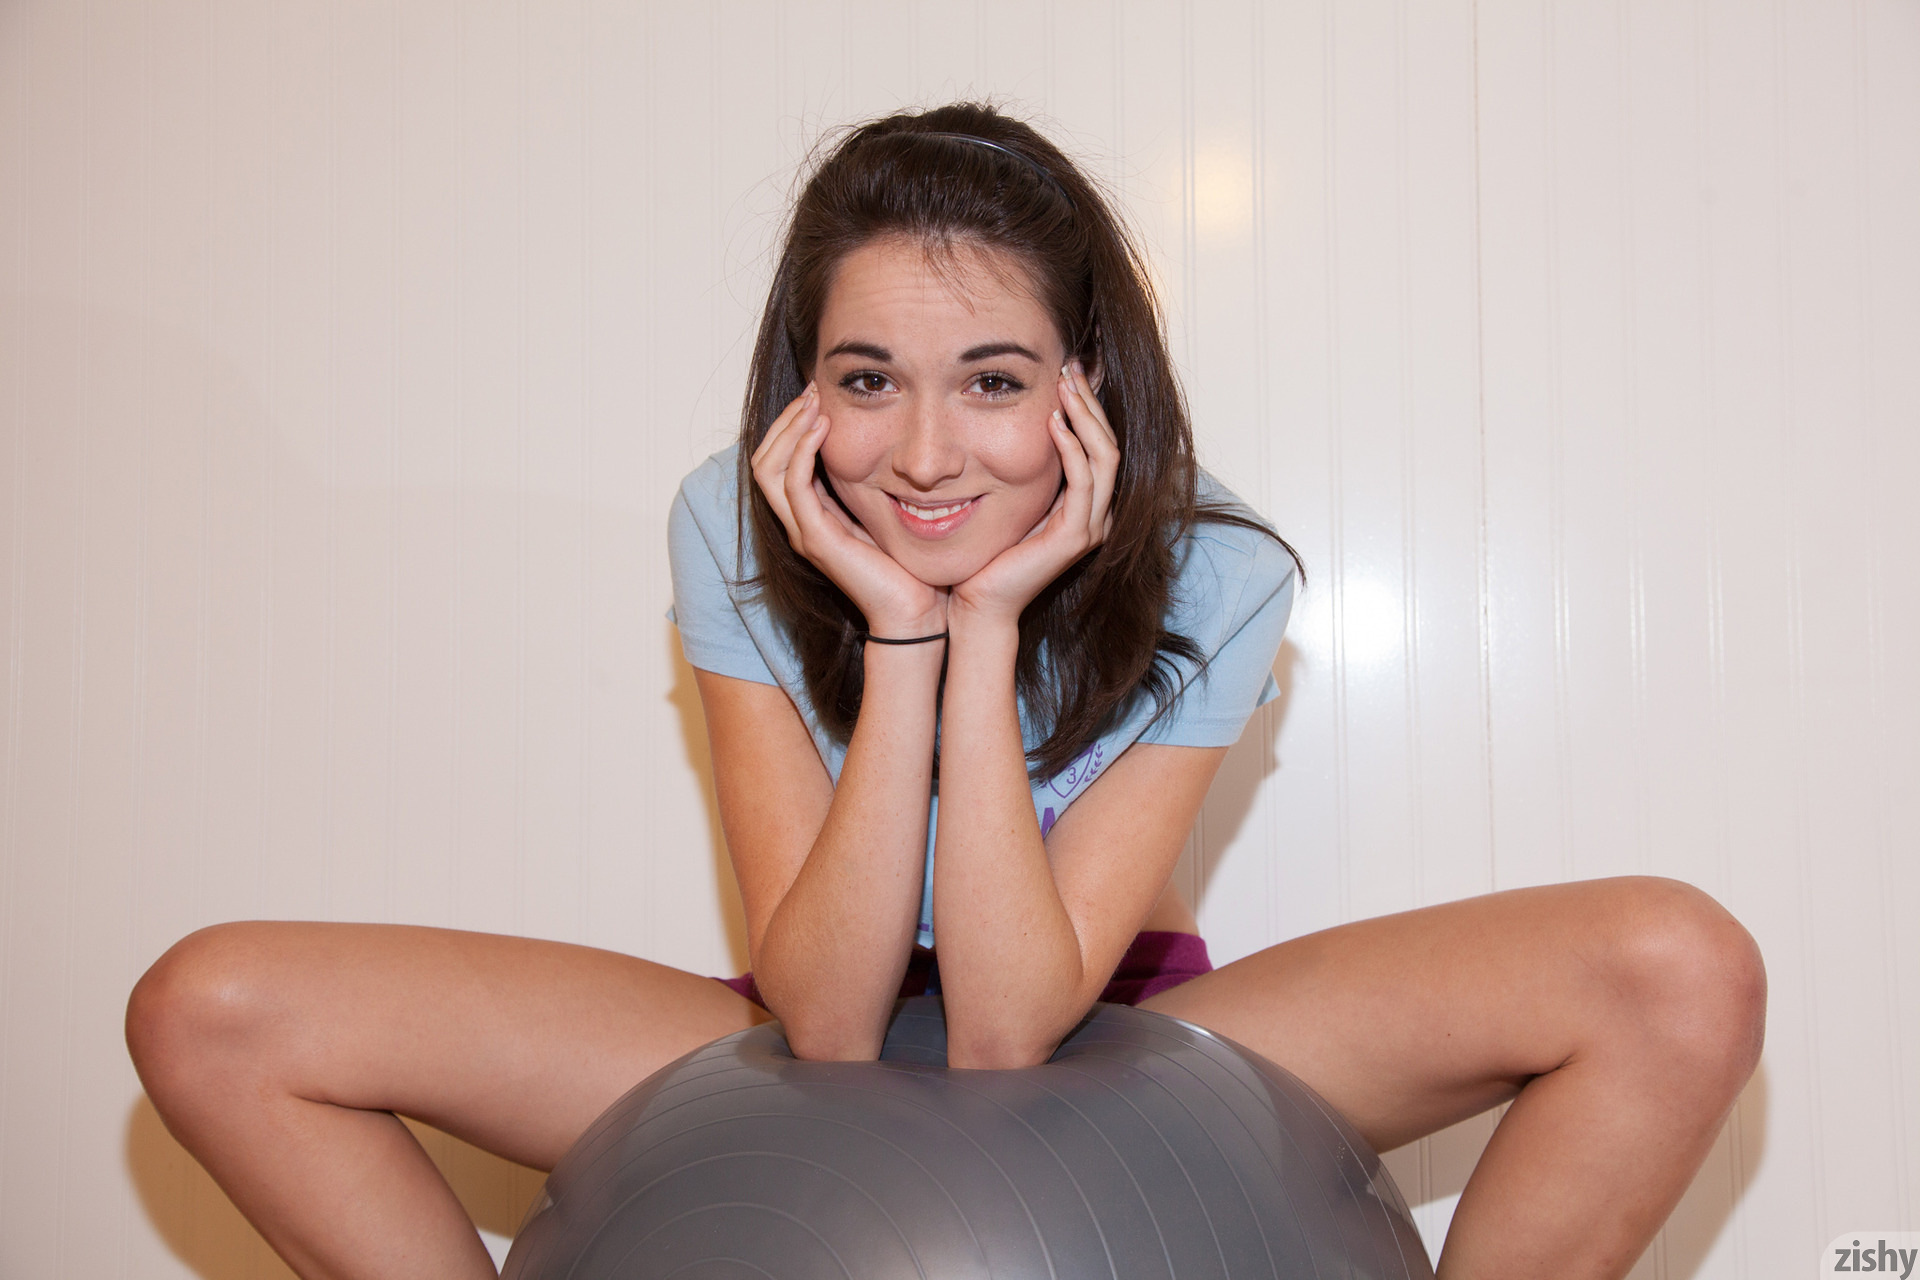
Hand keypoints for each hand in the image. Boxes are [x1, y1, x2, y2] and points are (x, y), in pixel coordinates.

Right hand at [750, 383, 947, 635]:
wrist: (916, 610)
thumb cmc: (908, 565)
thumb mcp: (885, 511)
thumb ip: (873, 483)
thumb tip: (886, 445)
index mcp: (812, 516)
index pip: (779, 462)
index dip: (792, 425)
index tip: (818, 395)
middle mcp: (800, 524)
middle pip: (764, 460)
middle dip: (785, 420)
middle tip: (812, 390)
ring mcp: (804, 532)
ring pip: (768, 469)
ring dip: (789, 430)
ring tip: (813, 403)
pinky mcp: (816, 540)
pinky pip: (794, 486)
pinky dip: (803, 452)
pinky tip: (823, 430)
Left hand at [949, 360, 1117, 627]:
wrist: (979, 601)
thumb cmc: (989, 552)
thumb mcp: (1013, 498)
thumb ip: (1028, 469)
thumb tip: (1022, 423)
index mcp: (1086, 504)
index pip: (1101, 443)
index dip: (1089, 405)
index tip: (1068, 370)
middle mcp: (1097, 514)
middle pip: (1110, 443)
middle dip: (1091, 401)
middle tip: (1071, 365)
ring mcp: (1091, 527)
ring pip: (1105, 457)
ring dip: (1086, 416)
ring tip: (1065, 384)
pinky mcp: (1075, 537)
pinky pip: (1083, 482)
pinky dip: (1072, 448)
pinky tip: (1053, 422)